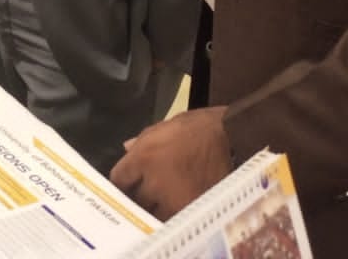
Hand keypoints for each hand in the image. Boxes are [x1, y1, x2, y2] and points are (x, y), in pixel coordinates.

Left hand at [110, 106, 231, 218]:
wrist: (229, 136)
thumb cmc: (196, 128)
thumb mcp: (163, 127)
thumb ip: (141, 141)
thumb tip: (126, 149)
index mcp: (143, 158)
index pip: (119, 180)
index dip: (121, 182)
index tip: (126, 184)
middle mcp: (154, 181)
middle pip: (134, 200)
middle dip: (137, 197)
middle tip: (143, 194)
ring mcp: (173, 199)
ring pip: (152, 213)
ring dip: (154, 208)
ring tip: (161, 201)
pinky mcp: (191, 210)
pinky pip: (174, 219)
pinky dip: (173, 214)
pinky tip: (176, 206)